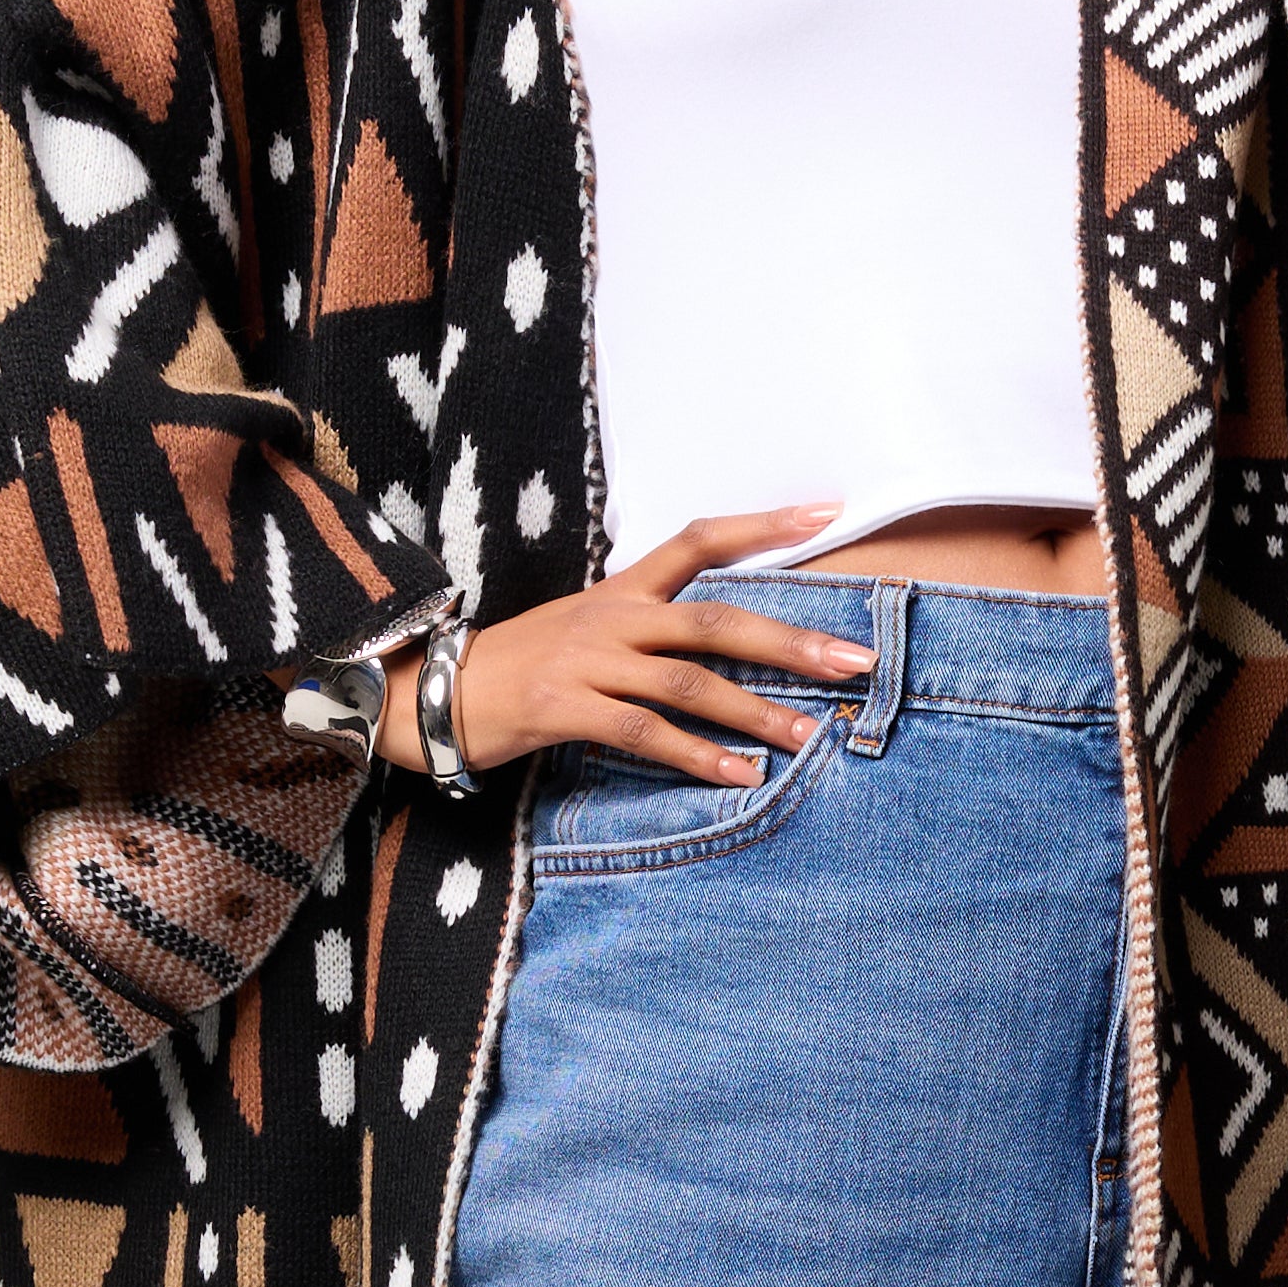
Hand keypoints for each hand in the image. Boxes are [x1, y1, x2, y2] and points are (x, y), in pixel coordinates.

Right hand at [388, 507, 874, 784]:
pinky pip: (644, 734)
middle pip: (715, 621)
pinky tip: (740, 776)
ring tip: (810, 737)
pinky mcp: (564, 709)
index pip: (699, 539)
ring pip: (689, 683)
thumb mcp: (586, 630)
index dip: (763, 524)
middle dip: (790, 643)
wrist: (432, 692)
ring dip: (756, 712)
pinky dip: (699, 758)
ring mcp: (588, 662)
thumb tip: (725, 646)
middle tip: (854, 661)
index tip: (828, 510)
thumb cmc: (522, 666)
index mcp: (621, 589)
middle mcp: (611, 617)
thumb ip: (649, 630)